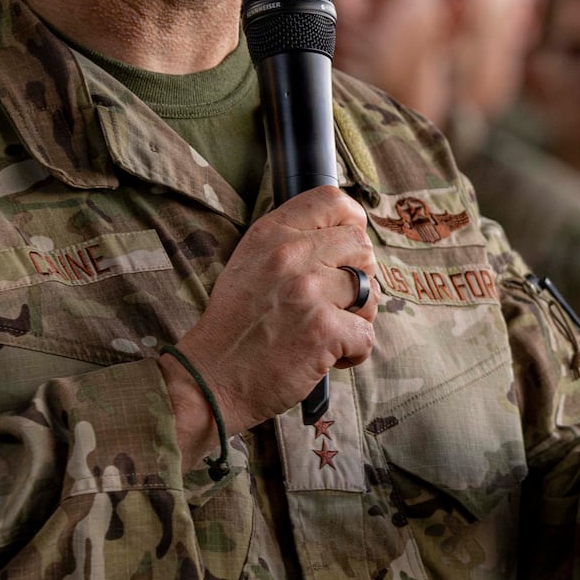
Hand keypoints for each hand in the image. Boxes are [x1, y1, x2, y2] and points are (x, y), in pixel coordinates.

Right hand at [164, 185, 376, 460]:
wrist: (209, 379)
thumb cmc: (233, 326)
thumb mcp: (249, 265)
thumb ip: (290, 243)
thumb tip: (342, 234)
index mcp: (271, 234)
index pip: (332, 200)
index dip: (352, 222)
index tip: (347, 249)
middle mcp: (290, 255)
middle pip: (361, 247)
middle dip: (358, 278)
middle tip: (334, 305)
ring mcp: (308, 290)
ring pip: (370, 290)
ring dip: (359, 316)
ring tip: (329, 331)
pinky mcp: (323, 329)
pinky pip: (367, 334)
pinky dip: (354, 352)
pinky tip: (328, 358)